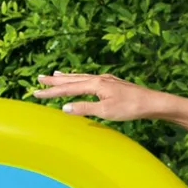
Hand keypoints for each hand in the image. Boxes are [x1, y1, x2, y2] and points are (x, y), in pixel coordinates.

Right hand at [33, 71, 170, 120]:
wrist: (152, 102)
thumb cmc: (130, 108)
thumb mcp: (106, 111)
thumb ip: (84, 108)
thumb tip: (64, 108)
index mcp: (95, 84)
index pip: (67, 88)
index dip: (51, 92)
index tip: (35, 93)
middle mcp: (99, 79)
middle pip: (72, 79)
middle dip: (54, 81)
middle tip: (39, 79)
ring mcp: (106, 80)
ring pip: (81, 77)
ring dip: (66, 77)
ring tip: (55, 76)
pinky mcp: (112, 84)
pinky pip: (89, 79)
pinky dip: (79, 79)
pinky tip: (80, 80)